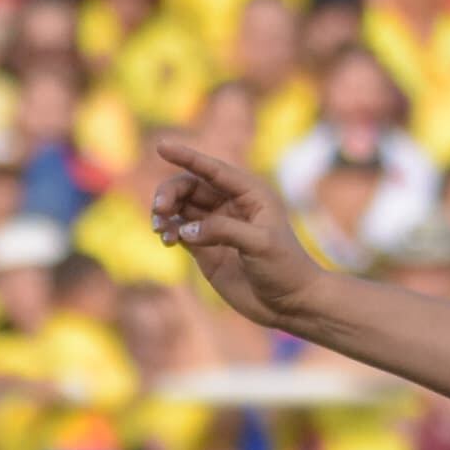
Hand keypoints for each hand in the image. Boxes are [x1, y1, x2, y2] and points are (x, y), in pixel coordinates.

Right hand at [149, 132, 325, 329]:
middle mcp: (231, 205)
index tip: (161, 146)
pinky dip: (168, 231)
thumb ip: (222, 231)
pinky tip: (166, 240)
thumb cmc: (285, 267)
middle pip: (190, 186)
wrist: (290, 303)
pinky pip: (179, 231)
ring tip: (160, 228)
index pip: (213, 169)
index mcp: (250, 193)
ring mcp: (217, 226)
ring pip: (181, 207)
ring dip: (165, 212)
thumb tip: (183, 229)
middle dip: (170, 193)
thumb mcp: (259, 243)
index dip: (187, 157)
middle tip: (160, 211)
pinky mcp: (206, 248)